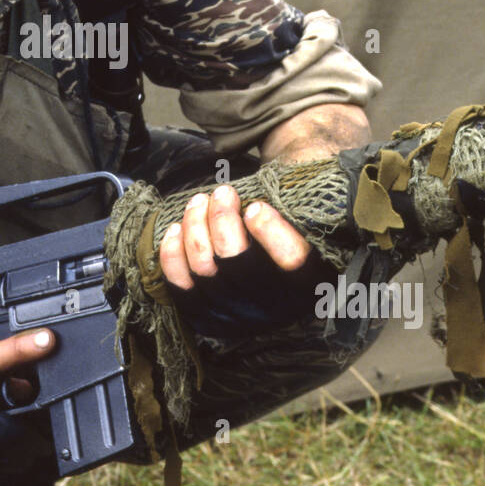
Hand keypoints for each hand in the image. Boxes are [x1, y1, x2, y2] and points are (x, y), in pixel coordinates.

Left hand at [158, 185, 326, 338]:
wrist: (268, 267)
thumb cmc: (287, 229)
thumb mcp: (305, 216)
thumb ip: (299, 201)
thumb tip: (293, 168)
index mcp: (311, 283)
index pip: (293, 262)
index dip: (271, 232)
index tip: (255, 206)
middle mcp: (276, 309)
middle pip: (239, 265)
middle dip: (222, 220)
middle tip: (222, 192)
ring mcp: (238, 317)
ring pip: (206, 272)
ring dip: (196, 228)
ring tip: (199, 201)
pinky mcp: (206, 317)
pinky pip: (181, 288)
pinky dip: (172, 256)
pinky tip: (175, 229)